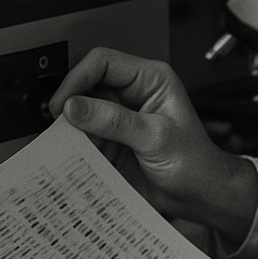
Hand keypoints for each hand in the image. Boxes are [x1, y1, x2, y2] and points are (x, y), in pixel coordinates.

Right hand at [49, 47, 257, 242]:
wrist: (199, 195)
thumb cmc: (194, 163)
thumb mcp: (156, 137)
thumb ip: (115, 121)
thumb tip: (76, 106)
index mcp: (150, 80)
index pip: (103, 63)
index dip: (78, 78)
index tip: (64, 103)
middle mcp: (132, 95)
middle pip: (87, 86)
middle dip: (72, 105)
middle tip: (59, 125)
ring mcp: (120, 119)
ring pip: (82, 113)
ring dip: (73, 129)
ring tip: (68, 145)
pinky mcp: (112, 141)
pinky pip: (85, 137)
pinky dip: (76, 147)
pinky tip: (76, 157)